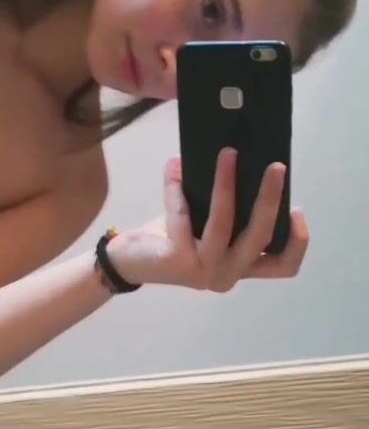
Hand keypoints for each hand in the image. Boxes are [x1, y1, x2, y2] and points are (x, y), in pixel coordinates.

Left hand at [107, 149, 309, 292]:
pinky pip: (182, 215)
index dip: (299, 242)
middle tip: (276, 166)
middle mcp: (228, 275)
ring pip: (224, 222)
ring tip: (227, 153)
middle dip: (271, 197)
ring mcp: (204, 272)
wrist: (130, 260)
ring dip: (226, 183)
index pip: (283, 266)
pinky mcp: (179, 261)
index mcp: (242, 267)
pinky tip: (174, 167)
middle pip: (262, 237)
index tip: (297, 208)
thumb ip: (229, 209)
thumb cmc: (174, 238)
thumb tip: (242, 158)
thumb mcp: (207, 224)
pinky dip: (177, 188)